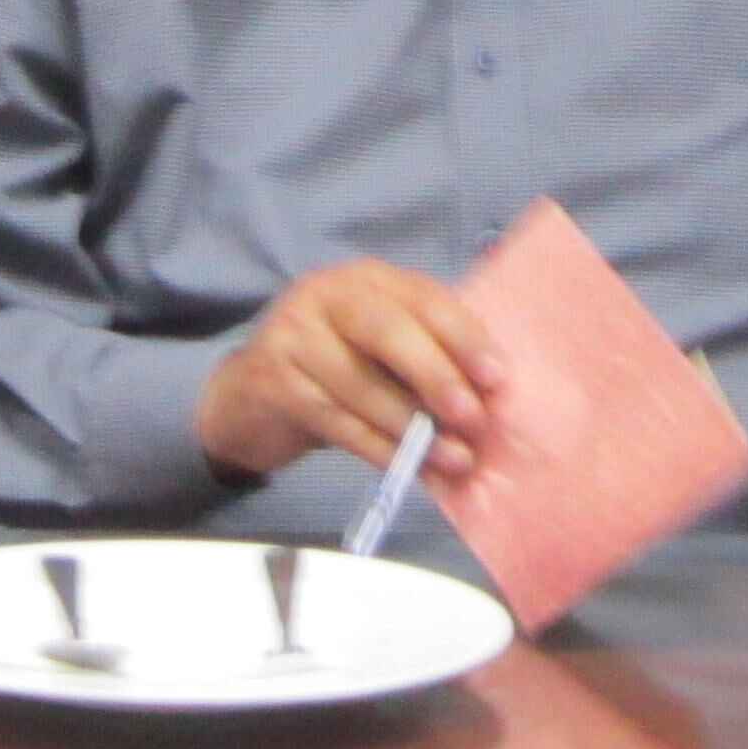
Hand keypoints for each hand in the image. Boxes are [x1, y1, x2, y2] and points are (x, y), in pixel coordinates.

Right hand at [196, 260, 499, 484]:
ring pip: (360, 384)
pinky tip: (410, 469)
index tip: (497, 377)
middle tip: (472, 417)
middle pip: (386, 330)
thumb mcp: (378, 346)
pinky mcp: (274, 381)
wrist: (251, 395)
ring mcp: (293, 336)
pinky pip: (337, 421)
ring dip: (412, 427)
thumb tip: (490, 396)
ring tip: (454, 458)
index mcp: (366, 279)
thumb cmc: (336, 367)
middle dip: (435, 374)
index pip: (422, 297)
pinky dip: (379, 448)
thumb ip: (427, 353)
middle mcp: (325, 295)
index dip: (463, 336)